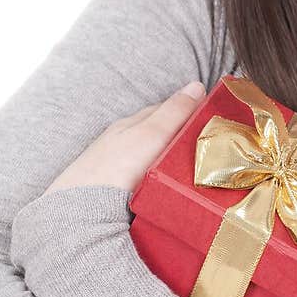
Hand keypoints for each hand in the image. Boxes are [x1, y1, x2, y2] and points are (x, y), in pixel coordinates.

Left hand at [43, 81, 206, 193]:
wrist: (83, 210)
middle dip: (180, 136)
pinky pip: (145, 179)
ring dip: (170, 160)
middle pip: (158, 135)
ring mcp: (118, 168)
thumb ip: (175, 113)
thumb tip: (197, 86)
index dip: (189, 112)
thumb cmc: (117, 167)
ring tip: (193, 169)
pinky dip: (159, 177)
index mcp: (130, 125)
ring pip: (152, 158)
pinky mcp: (116, 192)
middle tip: (209, 146)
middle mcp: (122, 143)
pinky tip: (167, 187)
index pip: (165, 110)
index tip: (212, 117)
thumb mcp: (151, 135)